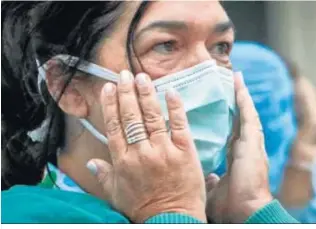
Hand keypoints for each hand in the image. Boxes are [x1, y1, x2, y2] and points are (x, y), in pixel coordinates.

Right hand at [87, 71, 205, 222]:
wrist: (172, 219)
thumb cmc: (143, 208)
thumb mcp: (117, 194)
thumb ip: (104, 176)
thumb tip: (90, 163)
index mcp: (123, 162)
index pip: (114, 127)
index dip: (111, 105)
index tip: (108, 88)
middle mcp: (141, 153)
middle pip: (131, 117)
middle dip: (126, 93)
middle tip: (124, 74)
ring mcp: (164, 151)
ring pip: (152, 117)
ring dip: (146, 94)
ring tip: (141, 77)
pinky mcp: (184, 152)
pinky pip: (179, 125)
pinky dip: (175, 107)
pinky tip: (170, 91)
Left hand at [206, 72, 272, 222]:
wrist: (247, 211)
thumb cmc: (232, 204)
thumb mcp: (215, 189)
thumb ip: (210, 179)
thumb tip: (207, 176)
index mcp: (238, 156)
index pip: (233, 132)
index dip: (230, 118)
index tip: (225, 106)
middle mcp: (247, 147)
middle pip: (241, 119)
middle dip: (237, 101)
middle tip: (232, 83)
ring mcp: (252, 143)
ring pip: (246, 113)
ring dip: (241, 96)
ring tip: (237, 78)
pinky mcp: (253, 141)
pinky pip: (248, 115)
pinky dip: (244, 100)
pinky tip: (240, 86)